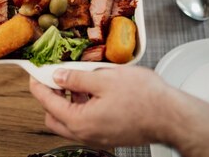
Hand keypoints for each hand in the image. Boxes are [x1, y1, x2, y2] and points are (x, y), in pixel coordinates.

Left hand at [30, 66, 173, 147]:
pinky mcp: (109, 136)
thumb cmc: (145, 99)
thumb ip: (76, 79)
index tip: (36, 71)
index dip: (38, 84)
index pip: (47, 102)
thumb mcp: (104, 79)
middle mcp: (86, 134)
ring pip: (70, 122)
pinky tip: (92, 91)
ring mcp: (98, 137)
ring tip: (75, 81)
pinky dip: (82, 108)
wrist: (172, 117)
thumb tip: (57, 76)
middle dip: (50, 97)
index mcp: (80, 121)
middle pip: (54, 117)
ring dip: (67, 102)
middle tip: (54, 77)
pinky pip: (86, 124)